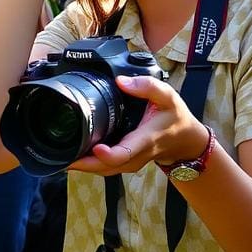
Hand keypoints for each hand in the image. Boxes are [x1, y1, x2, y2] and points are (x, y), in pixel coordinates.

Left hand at [68, 75, 209, 176]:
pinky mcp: (127, 162)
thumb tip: (122, 81)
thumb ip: (147, 86)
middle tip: (64, 158)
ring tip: (64, 158)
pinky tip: (76, 156)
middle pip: (110, 167)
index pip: (126, 153)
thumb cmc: (176, 118)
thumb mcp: (168, 96)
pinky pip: (108, 168)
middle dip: (87, 165)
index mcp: (146, 140)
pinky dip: (92, 165)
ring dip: (86, 167)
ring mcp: (132, 161)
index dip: (109, 155)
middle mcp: (137, 155)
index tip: (95, 148)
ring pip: (107, 170)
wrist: (187, 141)